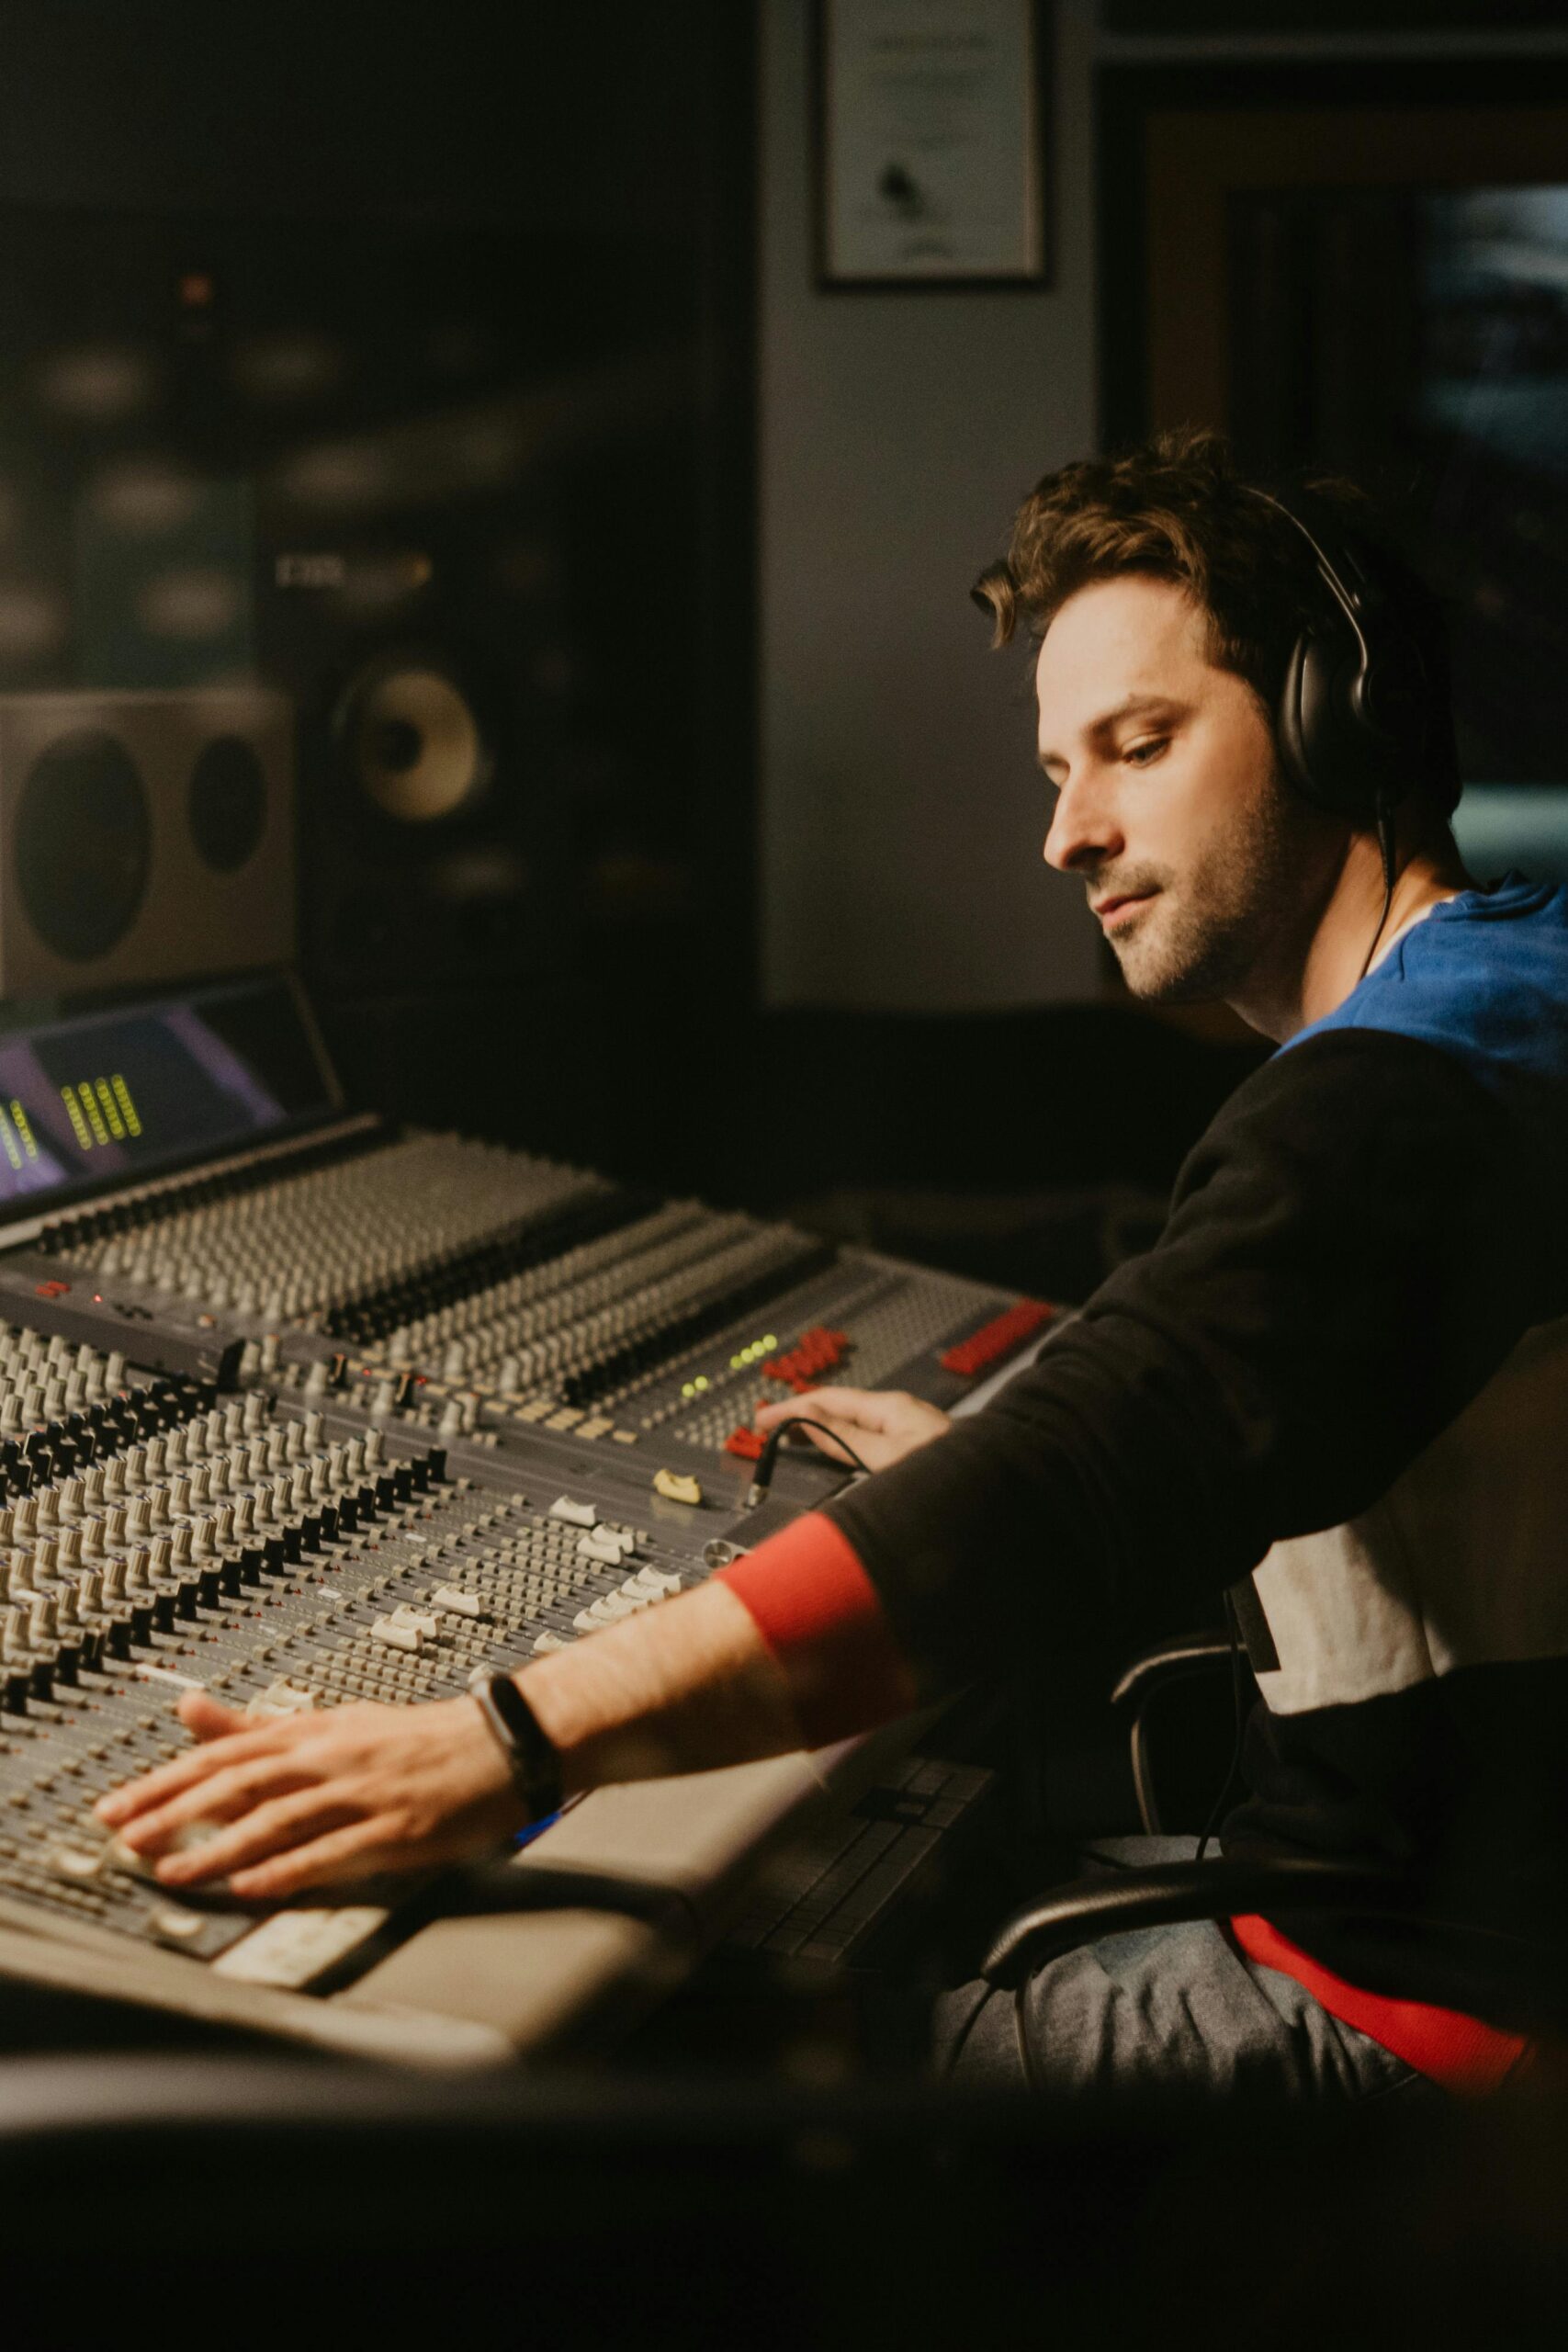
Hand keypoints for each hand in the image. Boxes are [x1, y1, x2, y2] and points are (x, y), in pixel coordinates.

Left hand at [93, 1689, 525, 1901]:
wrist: (500, 1744)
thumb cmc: (413, 1740)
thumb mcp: (331, 1721)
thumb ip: (255, 1725)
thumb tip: (188, 1711)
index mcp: (312, 1731)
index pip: (223, 1754)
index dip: (165, 1782)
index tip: (116, 1806)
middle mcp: (330, 1758)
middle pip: (239, 1782)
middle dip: (175, 1812)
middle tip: (124, 1839)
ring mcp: (362, 1794)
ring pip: (277, 1819)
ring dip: (219, 1847)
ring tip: (172, 1872)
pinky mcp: (395, 1830)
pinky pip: (334, 1852)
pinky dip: (289, 1870)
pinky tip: (252, 1886)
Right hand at [754, 1385, 949, 1471]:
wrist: (996, 1493)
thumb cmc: (949, 1479)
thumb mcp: (886, 1458)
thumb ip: (846, 1438)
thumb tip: (809, 1417)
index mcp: (890, 1409)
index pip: (828, 1400)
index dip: (790, 1409)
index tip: (761, 1421)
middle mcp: (899, 1414)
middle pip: (839, 1409)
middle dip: (801, 1417)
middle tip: (766, 1430)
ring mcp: (907, 1430)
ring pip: (852, 1424)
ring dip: (819, 1430)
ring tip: (790, 1440)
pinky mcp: (914, 1450)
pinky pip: (866, 1439)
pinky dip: (840, 1443)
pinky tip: (834, 1453)